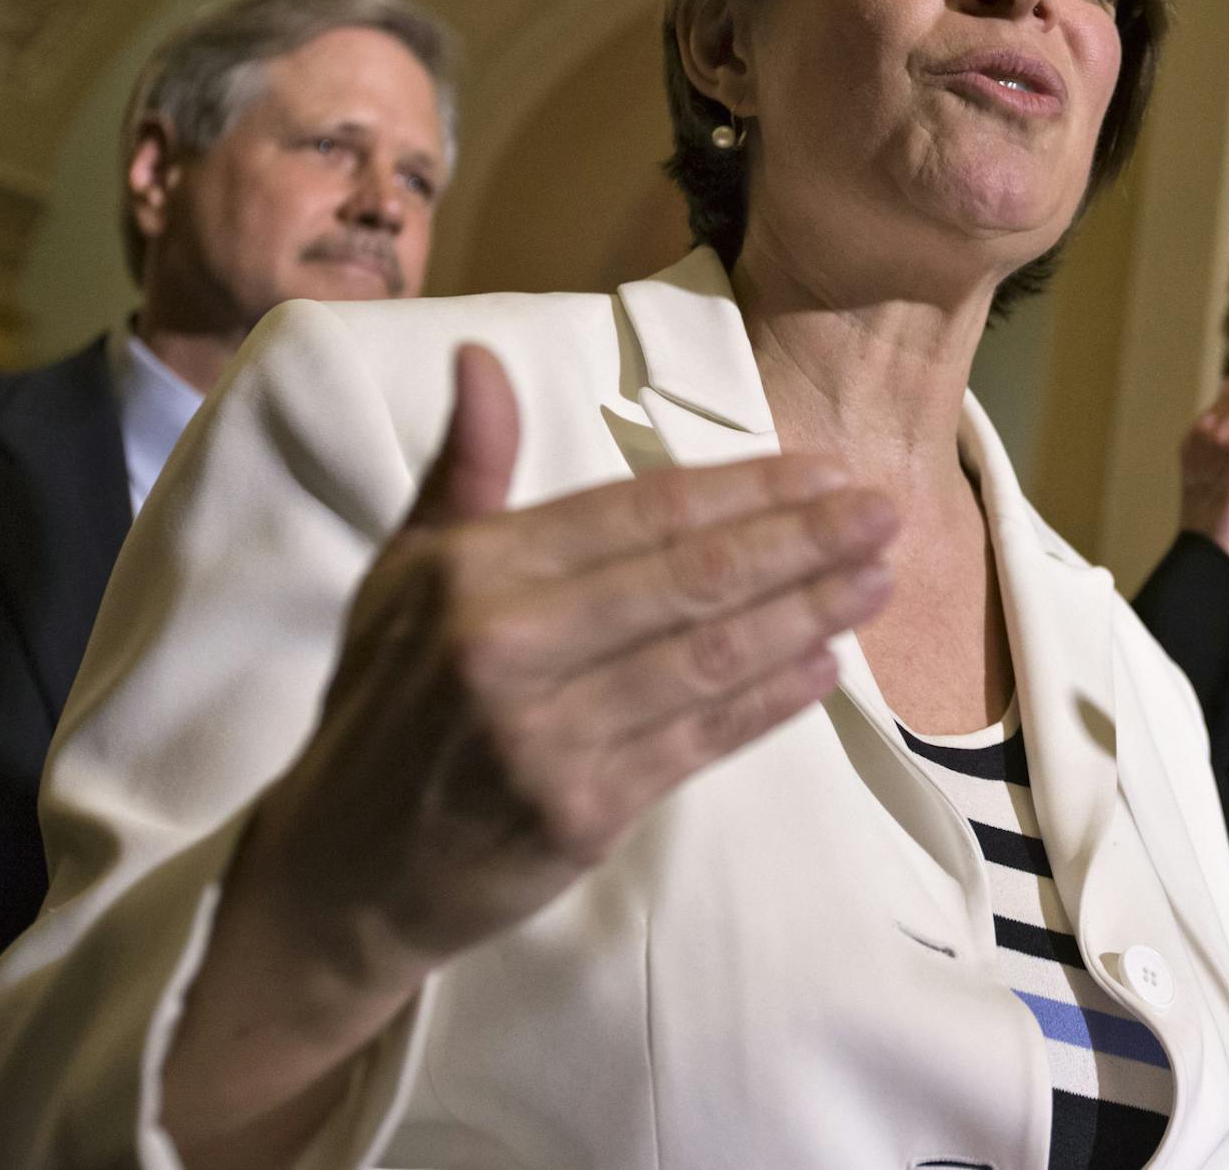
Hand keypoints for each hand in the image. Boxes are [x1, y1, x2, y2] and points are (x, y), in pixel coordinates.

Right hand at [165, 345, 896, 1157]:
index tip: (825, 470)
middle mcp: (509, 645)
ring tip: (878, 579)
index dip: (745, 488)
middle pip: (690, 578)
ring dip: (809, 614)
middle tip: (886, 512)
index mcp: (473, 571)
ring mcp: (548, 735)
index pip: (640, 512)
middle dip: (802, 541)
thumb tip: (482, 356)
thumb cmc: (386, 702)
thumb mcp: (403, 571)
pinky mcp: (582, 812)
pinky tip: (828, 664)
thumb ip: (465, 466)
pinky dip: (771, 701)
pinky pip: (700, 741)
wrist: (342, 872)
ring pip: (709, 658)